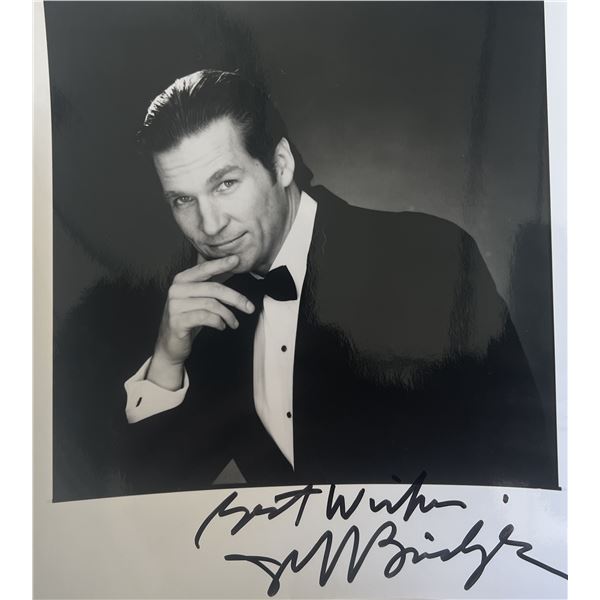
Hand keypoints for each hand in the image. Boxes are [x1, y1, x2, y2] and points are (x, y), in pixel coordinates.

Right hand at [147, 255, 254, 389]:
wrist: (170, 344)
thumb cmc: (188, 318)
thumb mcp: (198, 298)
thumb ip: (211, 284)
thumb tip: (232, 266)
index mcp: (182, 280)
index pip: (204, 268)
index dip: (221, 264)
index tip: (237, 259)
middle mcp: (176, 289)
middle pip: (213, 288)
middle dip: (235, 298)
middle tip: (250, 308)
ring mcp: (175, 306)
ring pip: (211, 304)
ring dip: (228, 315)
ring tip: (234, 323)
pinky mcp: (177, 321)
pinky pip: (205, 318)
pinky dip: (218, 322)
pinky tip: (222, 326)